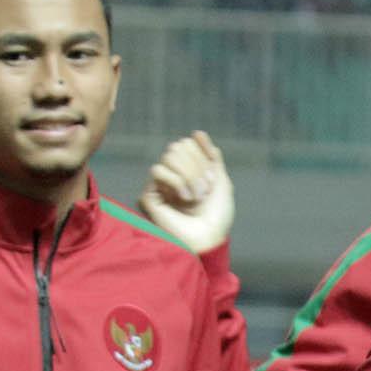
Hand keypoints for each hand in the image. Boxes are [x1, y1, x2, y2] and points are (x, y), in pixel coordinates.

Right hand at [139, 131, 234, 253]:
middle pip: (176, 147)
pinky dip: (176, 182)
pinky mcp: (149, 194)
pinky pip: (158, 171)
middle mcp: (172, 175)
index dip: (202, 157)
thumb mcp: (221, 182)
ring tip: (196, 196)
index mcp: (187, 170)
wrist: (209, 238)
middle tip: (205, 191)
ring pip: (168, 156)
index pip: (186, 144)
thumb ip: (211, 156)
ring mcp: (160, 184)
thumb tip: (197, 133)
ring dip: (189, 175)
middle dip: (196, 167)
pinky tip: (184, 198)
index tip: (213, 181)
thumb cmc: (217, 216)